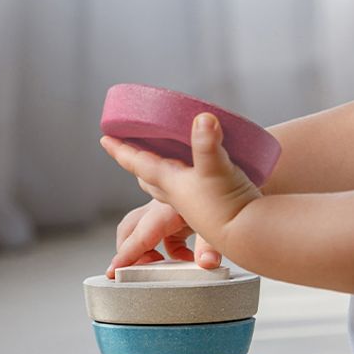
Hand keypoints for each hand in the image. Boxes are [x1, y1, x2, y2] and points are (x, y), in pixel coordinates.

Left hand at [100, 113, 260, 259]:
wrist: (249, 234)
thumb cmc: (228, 204)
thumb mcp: (217, 167)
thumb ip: (208, 142)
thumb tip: (204, 118)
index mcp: (171, 182)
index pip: (139, 163)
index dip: (121, 150)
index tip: (104, 139)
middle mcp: (176, 195)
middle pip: (147, 181)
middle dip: (137, 165)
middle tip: (127, 152)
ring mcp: (191, 205)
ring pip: (164, 192)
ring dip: (159, 177)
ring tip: (162, 165)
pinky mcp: (209, 212)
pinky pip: (188, 202)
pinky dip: (187, 191)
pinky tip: (200, 180)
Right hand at [106, 199, 220, 277]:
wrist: (235, 182)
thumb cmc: (227, 197)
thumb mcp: (219, 221)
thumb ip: (210, 244)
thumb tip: (207, 264)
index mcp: (169, 207)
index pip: (142, 235)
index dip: (127, 255)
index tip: (113, 272)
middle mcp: (162, 204)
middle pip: (131, 228)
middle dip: (127, 251)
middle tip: (133, 274)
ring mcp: (166, 207)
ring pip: (141, 229)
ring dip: (143, 249)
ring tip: (157, 267)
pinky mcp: (175, 212)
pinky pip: (160, 234)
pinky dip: (165, 249)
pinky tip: (185, 259)